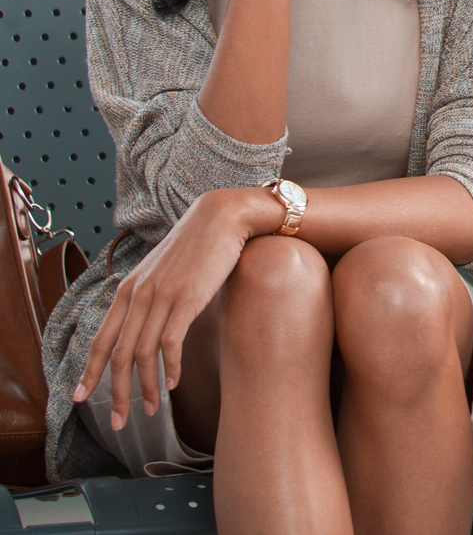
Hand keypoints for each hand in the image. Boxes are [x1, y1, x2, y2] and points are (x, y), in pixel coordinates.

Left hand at [73, 187, 282, 427]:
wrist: (223, 217)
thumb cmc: (197, 245)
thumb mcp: (162, 270)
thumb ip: (149, 295)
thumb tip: (147, 324)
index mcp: (127, 289)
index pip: (100, 339)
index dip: (89, 372)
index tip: (81, 398)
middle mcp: (138, 295)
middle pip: (118, 355)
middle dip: (115, 393)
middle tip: (119, 421)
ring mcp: (161, 297)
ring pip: (142, 354)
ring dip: (145, 388)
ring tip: (152, 409)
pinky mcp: (186, 299)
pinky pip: (169, 343)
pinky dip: (169, 368)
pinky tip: (172, 384)